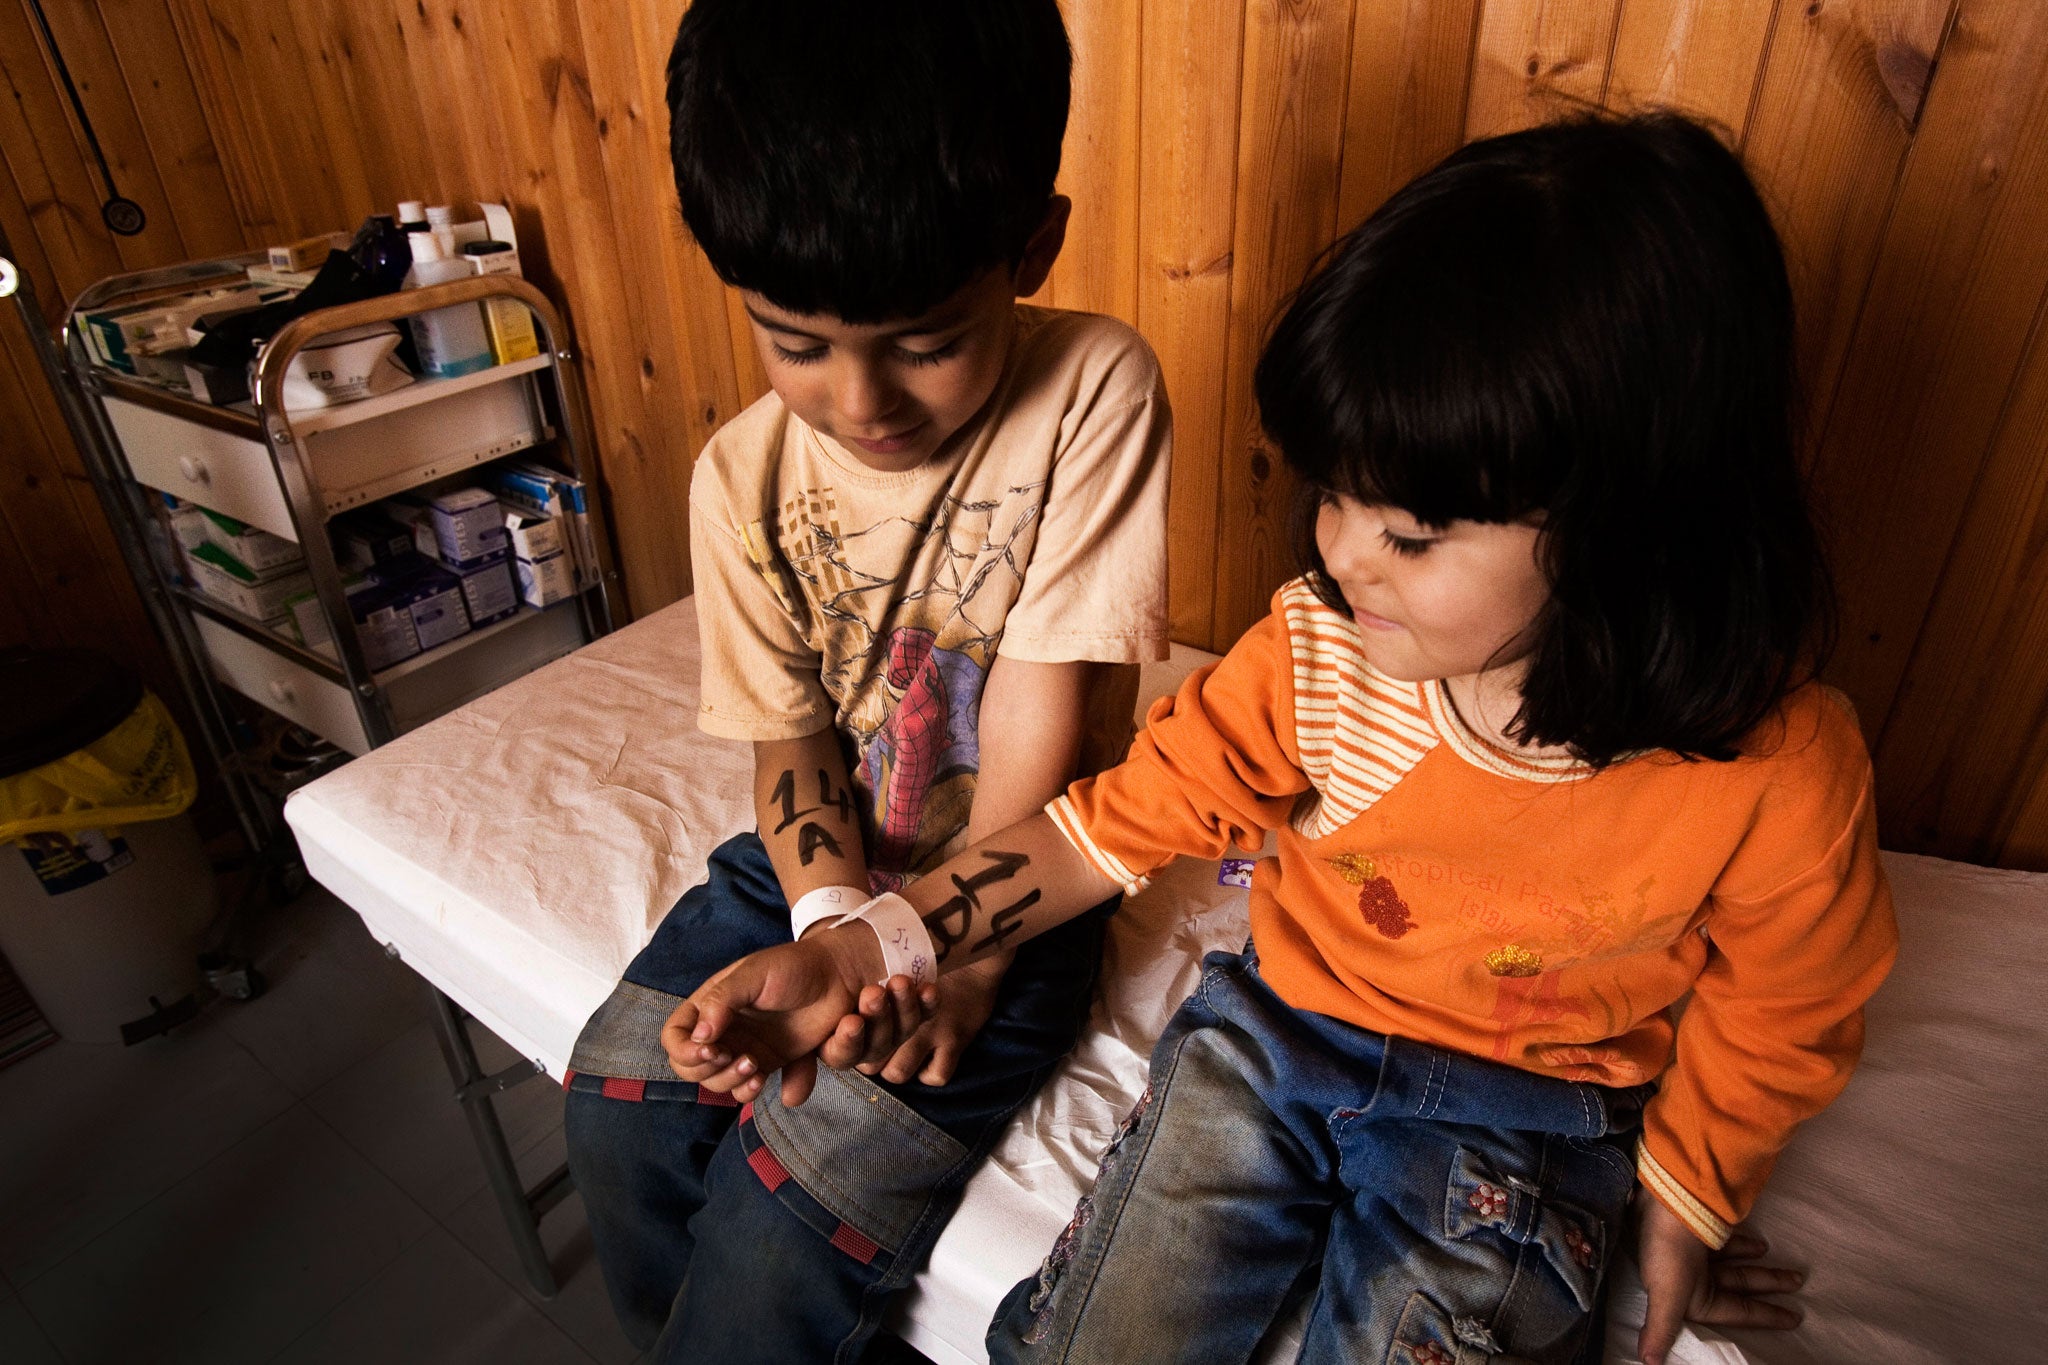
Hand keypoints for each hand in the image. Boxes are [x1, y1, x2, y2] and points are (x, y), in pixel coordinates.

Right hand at [661, 925, 883, 1106]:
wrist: (836, 978)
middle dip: (706, 1069)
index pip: (675, 1037)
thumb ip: (721, 1001)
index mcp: (709, 1005)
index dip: (683, 1050)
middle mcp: (721, 1030)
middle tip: (733, 1057)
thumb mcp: (753, 974)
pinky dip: (749, 1091)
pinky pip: (746, 1090)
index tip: (710, 1048)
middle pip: (689, 1067)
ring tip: (754, 1065)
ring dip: (729, 1082)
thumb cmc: (792, 967)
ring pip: (716, 1083)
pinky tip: (764, 1077)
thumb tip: (699, 1037)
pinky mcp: (767, 1064)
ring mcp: (742, 1049)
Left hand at [826, 951, 1007, 1085]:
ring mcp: (927, 1033)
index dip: (852, 1042)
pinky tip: (930, 1056)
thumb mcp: (887, 963)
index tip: (861, 1031)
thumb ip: (866, 981)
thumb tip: (833, 990)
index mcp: (875, 1002)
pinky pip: (937, 1075)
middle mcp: (898, 1022)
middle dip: (872, 1057)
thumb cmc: (925, 949)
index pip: (850, 1041)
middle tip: (880, 1042)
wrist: (971, 944)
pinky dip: (931, 1072)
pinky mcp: (955, 1039)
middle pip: (870, 1061)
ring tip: (903, 1051)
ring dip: (897, 1065)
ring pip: (897, 1072)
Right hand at [1634, 1192, 1802, 1364]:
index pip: (1736, 1313)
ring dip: (1760, 1268)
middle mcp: (1692, 1280)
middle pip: (1740, 1288)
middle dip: (1769, 1286)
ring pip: (1737, 1267)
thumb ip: (1660, 1330)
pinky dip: (1744, 1247)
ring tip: (1786, 1266)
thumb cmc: (1667, 1253)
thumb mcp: (1666, 1296)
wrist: (1663, 1202)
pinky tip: (1760, 1245)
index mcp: (1688, 1299)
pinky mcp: (1699, 1234)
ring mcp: (1697, 1257)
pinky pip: (1727, 1245)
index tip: (1795, 1320)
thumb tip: (1647, 1363)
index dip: (1765, 1316)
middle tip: (1798, 1283)